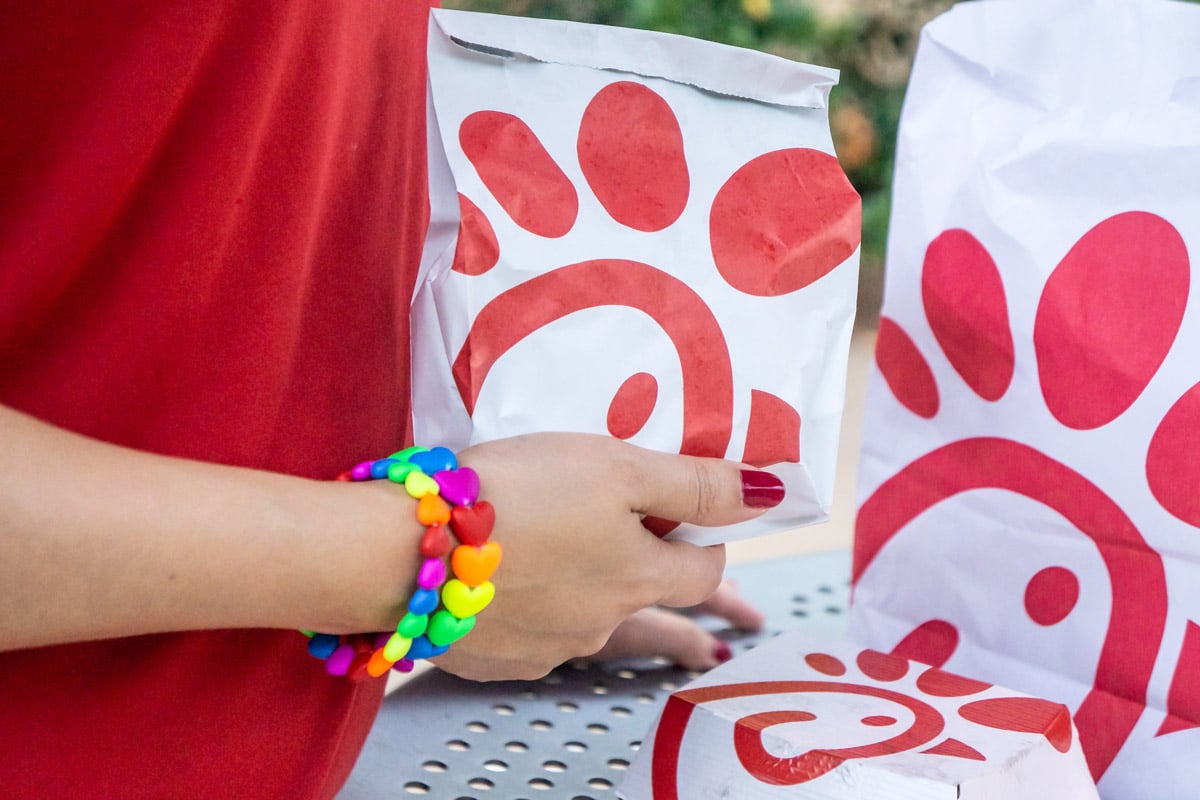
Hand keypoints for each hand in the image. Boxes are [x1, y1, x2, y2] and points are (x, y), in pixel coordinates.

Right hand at [431, 433, 782, 680]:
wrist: (397, 552)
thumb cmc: (513, 495)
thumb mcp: (616, 467)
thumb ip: (696, 484)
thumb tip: (771, 494)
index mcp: (637, 579)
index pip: (703, 571)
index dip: (709, 543)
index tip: (698, 522)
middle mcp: (598, 624)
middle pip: (646, 600)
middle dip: (658, 583)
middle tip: (663, 582)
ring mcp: (544, 647)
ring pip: (587, 617)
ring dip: (589, 590)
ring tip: (557, 548)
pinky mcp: (492, 655)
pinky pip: (531, 633)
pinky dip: (535, 608)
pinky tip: (511, 580)